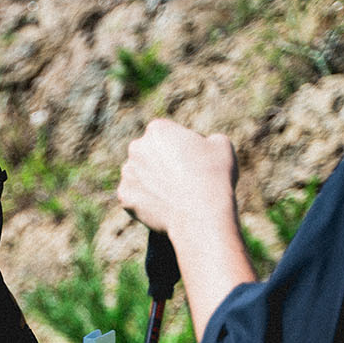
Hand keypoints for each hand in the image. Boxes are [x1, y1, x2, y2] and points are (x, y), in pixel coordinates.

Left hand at [117, 119, 237, 236]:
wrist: (200, 212)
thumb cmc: (213, 175)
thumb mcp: (220, 145)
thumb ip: (206, 139)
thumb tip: (203, 144)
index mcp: (157, 130)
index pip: (165, 135)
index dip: (179, 146)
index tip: (189, 158)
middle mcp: (136, 148)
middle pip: (148, 154)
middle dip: (159, 162)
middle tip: (179, 176)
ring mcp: (127, 174)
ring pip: (139, 176)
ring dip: (150, 181)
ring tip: (171, 193)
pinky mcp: (124, 198)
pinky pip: (135, 197)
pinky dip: (145, 201)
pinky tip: (161, 205)